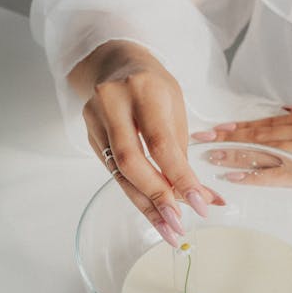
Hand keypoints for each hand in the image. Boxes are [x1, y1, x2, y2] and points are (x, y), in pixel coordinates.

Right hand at [69, 41, 224, 246]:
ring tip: (167, 229)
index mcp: (142, 89)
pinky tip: (153, 211)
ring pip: (119, 174)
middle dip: (157, 198)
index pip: (161, 143)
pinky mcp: (90, 138)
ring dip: (145, 206)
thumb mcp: (175, 108)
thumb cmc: (152, 87)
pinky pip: (114, 173)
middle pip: (132, 162)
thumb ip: (182, 153)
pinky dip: (136, 194)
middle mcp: (112, 103)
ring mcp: (95, 121)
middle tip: (178, 225)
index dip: (180, 177)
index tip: (201, 204)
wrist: (115, 63)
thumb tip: (201, 198)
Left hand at [192, 106, 291, 192]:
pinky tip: (234, 174)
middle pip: (258, 132)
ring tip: (208, 155)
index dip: (240, 125)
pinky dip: (253, 174)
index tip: (219, 127)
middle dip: (226, 135)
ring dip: (232, 152)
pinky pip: (277, 173)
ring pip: (261, 150)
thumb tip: (288, 111)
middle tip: (200, 138)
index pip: (268, 121)